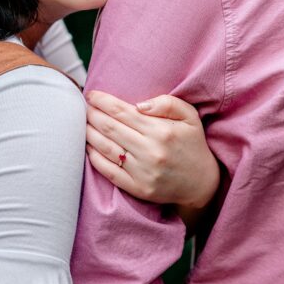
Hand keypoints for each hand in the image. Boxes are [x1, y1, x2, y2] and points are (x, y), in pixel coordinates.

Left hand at [85, 91, 219, 209]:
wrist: (201, 183)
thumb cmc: (192, 144)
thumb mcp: (190, 117)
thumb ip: (167, 103)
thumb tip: (138, 105)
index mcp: (161, 131)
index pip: (122, 111)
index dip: (102, 101)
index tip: (91, 94)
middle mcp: (150, 151)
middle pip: (110, 128)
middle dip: (92, 114)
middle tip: (83, 106)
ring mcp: (143, 172)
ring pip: (105, 148)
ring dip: (89, 133)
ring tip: (82, 123)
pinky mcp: (137, 188)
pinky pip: (108, 171)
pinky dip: (94, 157)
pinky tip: (88, 147)